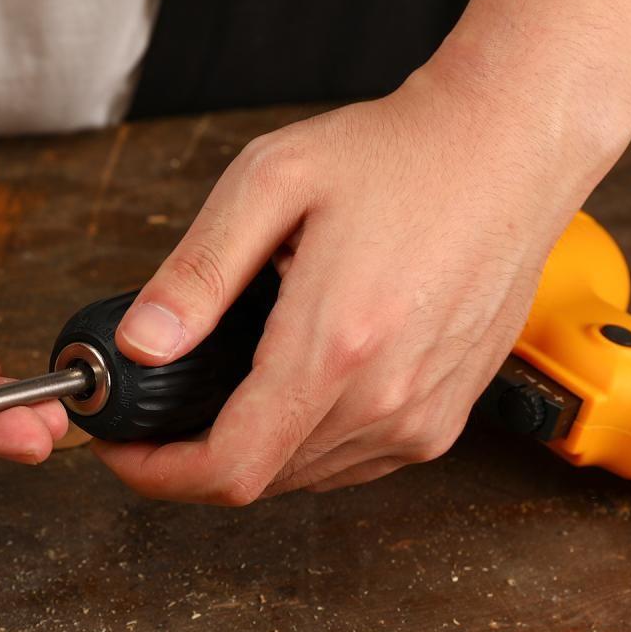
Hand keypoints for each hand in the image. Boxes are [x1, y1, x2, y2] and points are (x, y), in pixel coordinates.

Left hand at [94, 61, 613, 500]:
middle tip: (161, 409)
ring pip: (301, 477)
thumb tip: (142, 345)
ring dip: (247, 450)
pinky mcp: (441, 419)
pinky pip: (348, 463)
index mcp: (334, 346)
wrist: (506, 150)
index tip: (124, 449)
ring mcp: (420, 419)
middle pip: (259, 481)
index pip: (228, 468)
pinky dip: (299, 443)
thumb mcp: (270, 182)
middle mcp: (385, 400)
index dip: (159, 473)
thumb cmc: (399, 158)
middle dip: (191, 459)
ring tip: (222, 390)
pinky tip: (288, 390)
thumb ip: (197, 274)